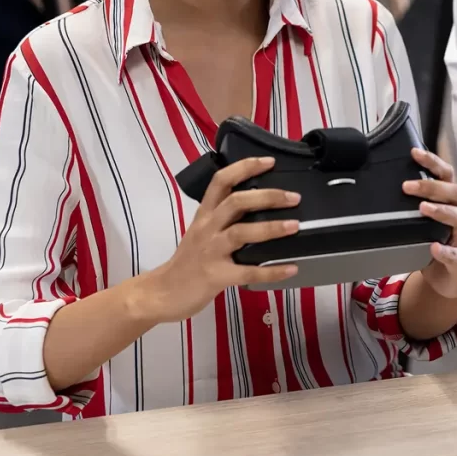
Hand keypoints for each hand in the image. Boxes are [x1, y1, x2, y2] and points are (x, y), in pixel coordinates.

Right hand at [143, 157, 301, 322]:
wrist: (162, 293)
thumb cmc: (188, 260)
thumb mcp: (202, 231)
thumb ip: (225, 217)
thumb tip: (261, 203)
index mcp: (205, 214)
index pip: (222, 180)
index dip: (246, 167)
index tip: (270, 162)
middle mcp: (207, 228)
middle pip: (236, 202)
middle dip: (268, 196)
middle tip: (294, 198)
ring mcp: (211, 252)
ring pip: (241, 232)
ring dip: (271, 228)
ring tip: (295, 226)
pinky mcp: (216, 276)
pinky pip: (247, 272)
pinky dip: (271, 271)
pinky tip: (290, 269)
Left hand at [403, 149, 456, 299]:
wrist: (450, 278)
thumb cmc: (433, 240)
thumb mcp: (422, 219)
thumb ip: (410, 202)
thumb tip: (380, 183)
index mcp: (449, 201)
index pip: (445, 175)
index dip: (432, 162)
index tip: (414, 153)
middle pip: (454, 192)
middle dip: (431, 186)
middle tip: (407, 186)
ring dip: (442, 211)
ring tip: (423, 208)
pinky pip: (455, 254)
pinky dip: (445, 251)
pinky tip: (434, 247)